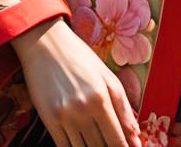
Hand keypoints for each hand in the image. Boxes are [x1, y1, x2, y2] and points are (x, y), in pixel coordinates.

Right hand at [12, 16, 140, 146]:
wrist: (44, 44)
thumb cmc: (79, 57)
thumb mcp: (107, 76)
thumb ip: (123, 107)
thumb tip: (136, 137)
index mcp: (101, 98)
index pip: (117, 140)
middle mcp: (83, 110)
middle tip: (111, 143)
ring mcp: (64, 117)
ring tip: (98, 143)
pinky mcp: (49, 120)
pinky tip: (81, 144)